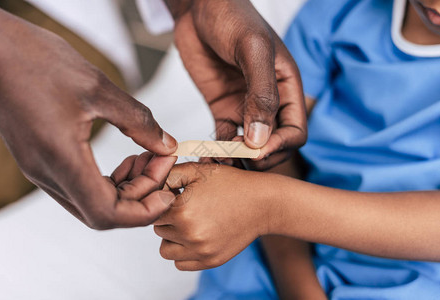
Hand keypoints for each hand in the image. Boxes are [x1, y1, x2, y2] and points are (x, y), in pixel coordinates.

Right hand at [0, 6, 176, 228]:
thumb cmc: (35, 60)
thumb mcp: (99, 88)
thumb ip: (138, 122)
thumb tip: (167, 147)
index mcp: (60, 160)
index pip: (107, 214)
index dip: (143, 210)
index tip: (168, 189)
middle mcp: (47, 174)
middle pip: (102, 213)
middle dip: (141, 194)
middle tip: (161, 161)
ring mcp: (41, 169)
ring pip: (92, 201)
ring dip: (127, 187)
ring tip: (147, 157)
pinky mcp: (41, 159)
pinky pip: (81, 185)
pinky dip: (110, 179)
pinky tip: (126, 157)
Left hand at [154, 162, 269, 270]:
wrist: (263, 203)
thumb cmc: (232, 184)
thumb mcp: (199, 170)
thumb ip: (169, 174)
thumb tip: (150, 183)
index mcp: (182, 210)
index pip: (152, 210)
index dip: (162, 201)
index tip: (175, 196)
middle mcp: (189, 234)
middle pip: (158, 229)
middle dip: (167, 218)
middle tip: (187, 207)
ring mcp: (200, 250)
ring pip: (165, 249)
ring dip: (172, 237)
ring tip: (189, 223)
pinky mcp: (210, 261)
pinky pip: (180, 263)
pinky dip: (183, 252)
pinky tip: (196, 236)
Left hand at [166, 0, 306, 169]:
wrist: (200, 8)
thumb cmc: (232, 18)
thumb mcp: (254, 51)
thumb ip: (262, 94)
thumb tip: (261, 139)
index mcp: (287, 88)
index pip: (295, 131)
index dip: (280, 146)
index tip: (257, 150)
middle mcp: (269, 102)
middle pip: (273, 144)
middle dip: (258, 156)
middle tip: (236, 158)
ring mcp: (245, 108)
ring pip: (249, 147)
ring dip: (237, 160)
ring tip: (218, 162)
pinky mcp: (223, 109)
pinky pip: (225, 139)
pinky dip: (218, 152)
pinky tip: (207, 158)